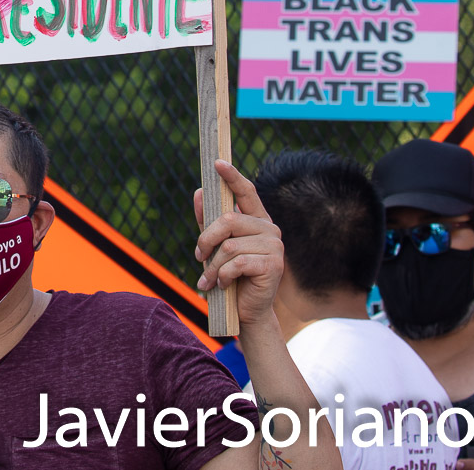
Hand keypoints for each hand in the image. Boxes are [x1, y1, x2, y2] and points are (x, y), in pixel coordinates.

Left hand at [192, 159, 282, 325]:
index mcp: (257, 220)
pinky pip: (237, 263)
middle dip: (207, 240)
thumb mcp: (216, 247)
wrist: (247, 311)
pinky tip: (223, 284)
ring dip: (212, 265)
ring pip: (229, 245)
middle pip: (228, 220)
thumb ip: (208, 221)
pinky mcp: (273, 265)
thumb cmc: (231, 275)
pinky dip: (223, 275)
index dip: (232, 176)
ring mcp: (274, 246)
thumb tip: (200, 192)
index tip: (217, 162)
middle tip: (199, 257)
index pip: (246, 191)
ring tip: (209, 279)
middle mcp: (269, 229)